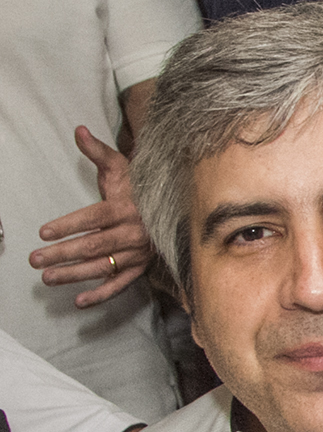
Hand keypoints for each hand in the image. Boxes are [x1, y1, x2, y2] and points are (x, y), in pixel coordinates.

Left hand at [31, 127, 153, 305]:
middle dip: (63, 254)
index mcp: (126, 208)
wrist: (178, 207)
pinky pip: (122, 284)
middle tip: (35, 259)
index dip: (68, 225)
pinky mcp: (143, 268)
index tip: (44, 232)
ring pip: (104, 267)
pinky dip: (102, 294)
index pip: (93, 219)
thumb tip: (78, 130)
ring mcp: (139, 253)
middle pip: (94, 246)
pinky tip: (80, 301)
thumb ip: (98, 151)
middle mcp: (134, 233)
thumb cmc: (142, 187)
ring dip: (75, 275)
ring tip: (47, 278)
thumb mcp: (122, 167)